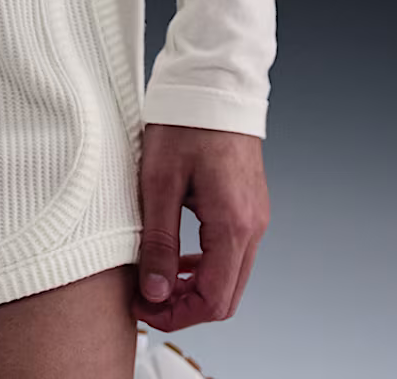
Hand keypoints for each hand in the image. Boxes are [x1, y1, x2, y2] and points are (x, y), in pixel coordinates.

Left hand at [133, 120, 269, 331]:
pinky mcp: (249, 205)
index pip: (213, 301)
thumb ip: (159, 242)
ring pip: (230, 277)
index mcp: (233, 225)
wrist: (214, 80)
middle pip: (225, 297)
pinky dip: (205, 265)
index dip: (174, 315)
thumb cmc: (185, 122)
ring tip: (155, 278)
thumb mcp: (159, 182)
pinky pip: (232, 253)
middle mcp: (253, 226)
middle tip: (144, 298)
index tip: (141, 306)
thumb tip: (155, 293)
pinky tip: (178, 255)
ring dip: (194, 287)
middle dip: (184, 308)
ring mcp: (255, 216)